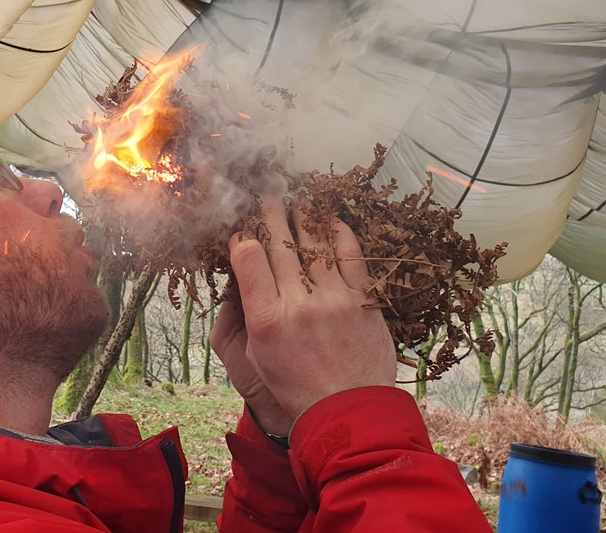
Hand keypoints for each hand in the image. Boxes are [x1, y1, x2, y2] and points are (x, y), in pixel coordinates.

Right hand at [214, 196, 395, 429]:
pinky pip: (351, 255)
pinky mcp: (362, 300)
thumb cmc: (296, 388)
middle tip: (268, 193)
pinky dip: (340, 233)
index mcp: (266, 320)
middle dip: (271, 213)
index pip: (248, 259)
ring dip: (304, 214)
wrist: (348, 412)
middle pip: (280, 243)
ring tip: (297, 197)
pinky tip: (331, 219)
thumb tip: (243, 277)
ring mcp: (334, 299)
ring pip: (314, 242)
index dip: (243, 237)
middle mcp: (298, 304)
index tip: (243, 230)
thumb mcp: (255, 357)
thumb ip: (246, 315)